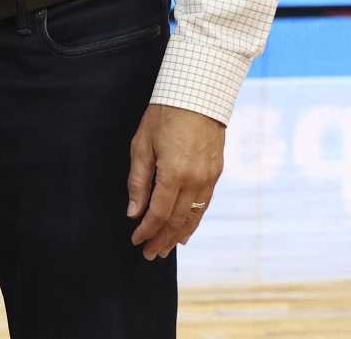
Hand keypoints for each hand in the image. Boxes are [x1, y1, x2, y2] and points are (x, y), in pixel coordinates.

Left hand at [126, 102, 224, 259]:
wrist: (198, 96)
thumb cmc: (164, 116)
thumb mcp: (142, 145)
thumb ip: (138, 180)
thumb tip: (133, 211)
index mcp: (174, 173)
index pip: (159, 212)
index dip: (147, 229)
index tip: (135, 240)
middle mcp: (196, 180)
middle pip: (178, 220)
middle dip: (162, 239)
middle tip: (149, 255)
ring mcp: (209, 178)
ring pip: (194, 216)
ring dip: (179, 235)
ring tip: (165, 249)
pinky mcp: (216, 174)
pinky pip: (204, 205)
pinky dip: (194, 221)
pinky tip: (186, 230)